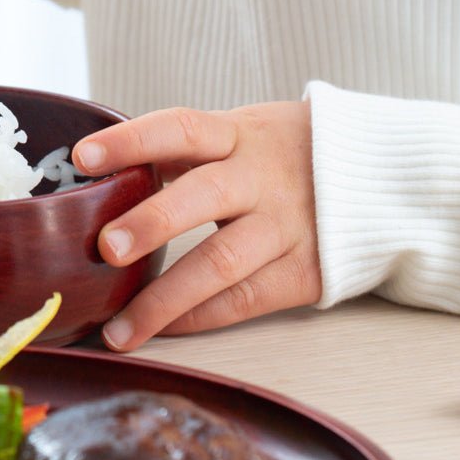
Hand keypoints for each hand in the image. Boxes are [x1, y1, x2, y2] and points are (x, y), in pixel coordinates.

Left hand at [73, 101, 320, 349]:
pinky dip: (198, 318)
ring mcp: (287, 226)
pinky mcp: (306, 271)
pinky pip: (244, 301)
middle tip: (106, 248)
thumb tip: (101, 182)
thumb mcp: (237, 135)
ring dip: (164, 299)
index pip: (179, 128)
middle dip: (153, 223)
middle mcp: (261, 178)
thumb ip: (178, 154)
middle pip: (204, 197)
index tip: (82, 156)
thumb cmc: (280, 154)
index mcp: (237, 135)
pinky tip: (160, 331)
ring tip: (117, 330)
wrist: (377, 177)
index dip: (130, 140)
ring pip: (221, 264)